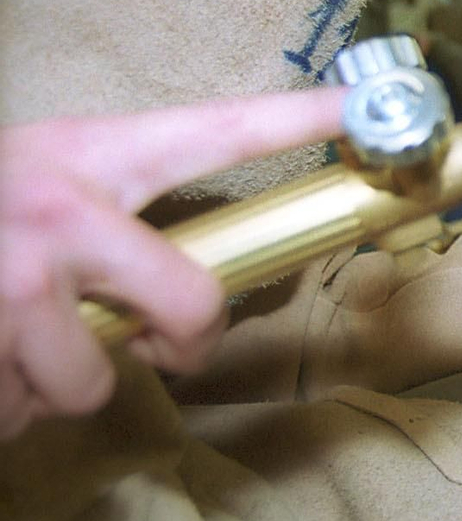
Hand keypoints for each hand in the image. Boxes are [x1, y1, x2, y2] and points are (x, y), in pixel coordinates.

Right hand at [0, 86, 347, 439]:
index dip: (300, 118)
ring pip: (91, 384)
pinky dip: (1, 402)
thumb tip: (187, 291)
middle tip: (162, 337)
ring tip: (17, 336)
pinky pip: (18, 414)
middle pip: (190, 306)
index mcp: (91, 156)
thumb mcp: (44, 174)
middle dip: (184, 340)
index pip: (219, 128)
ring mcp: (11, 284)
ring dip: (57, 380)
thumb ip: (115, 210)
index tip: (366, 106)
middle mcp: (58, 214)